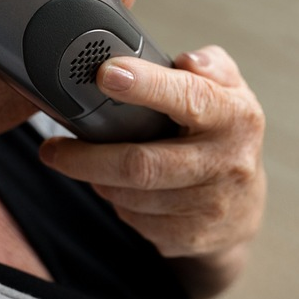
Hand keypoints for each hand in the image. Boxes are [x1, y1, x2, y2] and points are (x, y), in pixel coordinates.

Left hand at [39, 46, 265, 283]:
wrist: (245, 206)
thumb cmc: (226, 135)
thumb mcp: (229, 91)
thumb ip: (211, 65)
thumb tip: (189, 60)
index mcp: (235, 117)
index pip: (189, 98)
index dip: (145, 86)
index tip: (107, 74)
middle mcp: (228, 163)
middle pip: (142, 164)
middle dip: (88, 158)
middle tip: (53, 149)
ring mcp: (211, 206)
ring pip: (131, 196)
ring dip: (100, 181)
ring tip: (93, 166)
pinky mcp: (192, 238)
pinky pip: (136, 221)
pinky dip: (118, 204)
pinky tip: (122, 190)